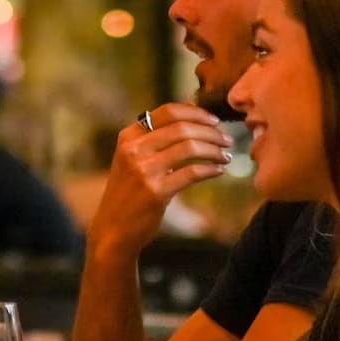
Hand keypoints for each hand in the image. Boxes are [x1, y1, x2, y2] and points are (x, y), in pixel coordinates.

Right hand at [92, 106, 235, 253]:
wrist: (112, 229)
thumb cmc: (128, 192)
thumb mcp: (132, 159)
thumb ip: (153, 138)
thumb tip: (191, 113)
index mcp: (129, 136)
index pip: (168, 111)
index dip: (197, 113)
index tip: (215, 121)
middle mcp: (134, 149)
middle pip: (182, 128)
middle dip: (211, 132)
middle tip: (226, 140)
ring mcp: (144, 171)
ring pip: (190, 148)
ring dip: (214, 150)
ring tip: (225, 155)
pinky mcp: (156, 192)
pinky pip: (192, 173)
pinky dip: (210, 169)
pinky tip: (218, 171)